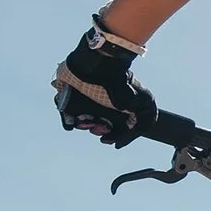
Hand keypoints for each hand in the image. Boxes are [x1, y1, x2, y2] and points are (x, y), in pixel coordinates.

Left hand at [53, 14, 158, 147]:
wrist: (94, 65)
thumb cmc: (120, 84)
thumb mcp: (144, 105)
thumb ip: (142, 125)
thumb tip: (118, 144)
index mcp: (120, 106)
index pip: (118, 129)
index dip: (116, 137)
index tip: (111, 141)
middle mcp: (103, 104)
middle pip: (100, 128)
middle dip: (100, 130)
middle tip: (100, 126)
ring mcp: (86, 101)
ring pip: (83, 124)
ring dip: (85, 126)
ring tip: (86, 119)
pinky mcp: (70, 99)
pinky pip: (67, 117)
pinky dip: (69, 122)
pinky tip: (73, 122)